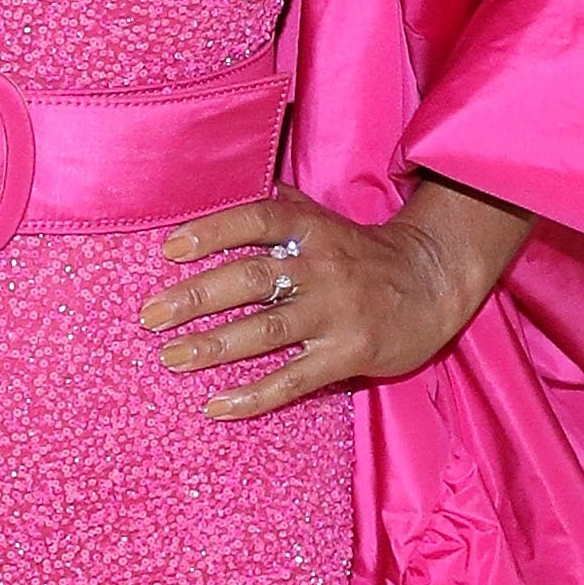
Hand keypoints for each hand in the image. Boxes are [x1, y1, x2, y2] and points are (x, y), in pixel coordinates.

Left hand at [137, 176, 531, 419]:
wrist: (432, 283)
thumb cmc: (361, 252)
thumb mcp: (323, 219)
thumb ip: (278, 206)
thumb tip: (225, 179)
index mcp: (311, 229)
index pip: (255, 221)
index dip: (211, 231)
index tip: (168, 248)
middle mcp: (321, 267)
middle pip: (251, 279)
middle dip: (196, 297)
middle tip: (151, 315)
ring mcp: (336, 313)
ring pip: (266, 331)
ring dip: (214, 346)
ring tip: (172, 358)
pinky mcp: (348, 355)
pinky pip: (294, 380)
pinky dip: (253, 396)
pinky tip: (216, 405)